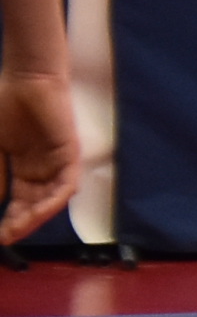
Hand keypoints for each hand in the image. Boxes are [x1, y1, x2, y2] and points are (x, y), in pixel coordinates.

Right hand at [0, 67, 78, 243]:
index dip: (8, 221)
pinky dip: (54, 199)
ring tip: (17, 229)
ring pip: (51, 200)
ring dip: (35, 217)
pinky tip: (40, 212)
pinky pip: (66, 183)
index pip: (18, 204)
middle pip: (34, 206)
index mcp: (25, 170)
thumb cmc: (6, 107)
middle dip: (20, 224)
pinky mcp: (70, 154)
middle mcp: (43, 171)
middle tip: (5, 237)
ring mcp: (57, 163)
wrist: (25, 79)